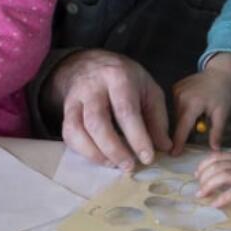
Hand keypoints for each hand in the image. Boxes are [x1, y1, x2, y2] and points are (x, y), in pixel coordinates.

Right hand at [48, 50, 171, 170]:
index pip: (126, 110)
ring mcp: (75, 98)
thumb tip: (164, 147)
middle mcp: (93, 87)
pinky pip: (68, 134)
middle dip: (114, 149)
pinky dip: (82, 151)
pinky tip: (99, 157)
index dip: (137, 137)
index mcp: (118, 77)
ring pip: (77, 129)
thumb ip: (157, 118)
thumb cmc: (125, 79)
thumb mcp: (148, 89)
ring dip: (95, 153)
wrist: (90, 63)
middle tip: (129, 167)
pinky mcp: (66, 110)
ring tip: (113, 164)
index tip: (148, 158)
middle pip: (97, 122)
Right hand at [170, 52, 230, 153]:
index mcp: (192, 104)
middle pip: (177, 122)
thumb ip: (217, 132)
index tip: (173, 154)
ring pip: (175, 114)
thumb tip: (214, 150)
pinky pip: (175, 106)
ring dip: (183, 121)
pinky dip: (182, 111)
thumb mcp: (222, 114)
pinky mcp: (174, 88)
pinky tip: (192, 107)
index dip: (178, 142)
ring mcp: (175, 91)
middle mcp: (180, 97)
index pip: (182, 128)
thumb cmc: (223, 93)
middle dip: (183, 131)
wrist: (220, 72)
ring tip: (197, 116)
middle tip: (193, 133)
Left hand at [195, 148, 230, 207]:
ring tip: (201, 195)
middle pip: (218, 165)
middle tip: (198, 187)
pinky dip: (224, 197)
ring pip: (224, 175)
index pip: (221, 156)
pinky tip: (216, 204)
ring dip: (209, 185)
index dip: (206, 163)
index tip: (199, 172)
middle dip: (204, 176)